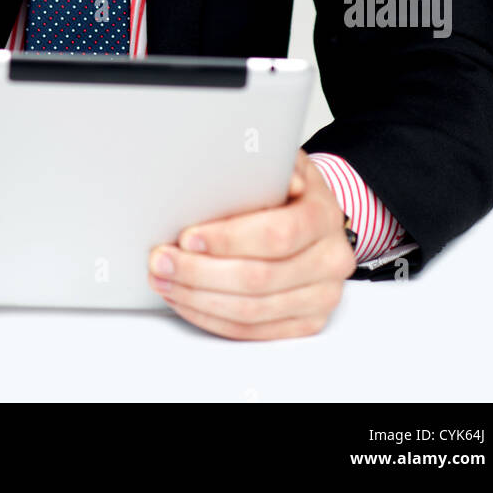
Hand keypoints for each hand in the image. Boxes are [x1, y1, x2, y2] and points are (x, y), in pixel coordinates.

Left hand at [147, 149, 356, 339]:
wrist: (316, 217)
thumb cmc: (288, 189)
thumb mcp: (280, 163)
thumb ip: (261, 165)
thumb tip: (236, 166)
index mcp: (323, 216)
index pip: (276, 235)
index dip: (228, 239)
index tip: (188, 237)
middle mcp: (330, 261)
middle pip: (259, 279)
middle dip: (200, 272)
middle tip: (162, 260)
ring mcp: (320, 297)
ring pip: (251, 311)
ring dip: (198, 298)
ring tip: (164, 280)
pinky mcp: (305, 322)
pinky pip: (252, 331)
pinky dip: (211, 318)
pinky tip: (186, 299)